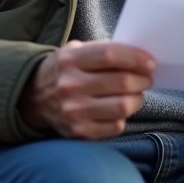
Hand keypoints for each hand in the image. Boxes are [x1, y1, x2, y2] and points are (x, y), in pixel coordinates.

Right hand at [19, 40, 155, 139]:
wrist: (33, 98)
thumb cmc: (65, 70)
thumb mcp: (75, 51)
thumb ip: (103, 50)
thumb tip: (139, 57)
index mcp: (70, 60)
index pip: (110, 55)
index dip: (136, 58)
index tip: (150, 63)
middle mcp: (69, 86)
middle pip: (121, 82)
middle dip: (142, 80)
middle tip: (146, 78)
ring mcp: (73, 111)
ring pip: (122, 106)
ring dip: (137, 99)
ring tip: (135, 94)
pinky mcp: (79, 132)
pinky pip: (116, 126)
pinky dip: (123, 117)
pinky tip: (117, 109)